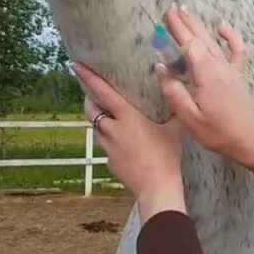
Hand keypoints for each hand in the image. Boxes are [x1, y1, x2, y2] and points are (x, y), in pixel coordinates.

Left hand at [73, 62, 185, 222]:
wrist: (157, 187)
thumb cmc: (167, 157)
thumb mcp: (174, 129)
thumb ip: (173, 111)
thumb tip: (177, 95)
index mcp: (127, 117)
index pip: (103, 92)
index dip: (89, 78)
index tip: (76, 66)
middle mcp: (113, 130)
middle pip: (91, 110)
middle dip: (90, 100)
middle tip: (95, 95)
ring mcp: (109, 148)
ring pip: (97, 129)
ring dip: (101, 122)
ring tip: (112, 120)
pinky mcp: (110, 162)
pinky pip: (107, 147)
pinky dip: (112, 142)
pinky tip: (126, 146)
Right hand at [154, 6, 253, 162]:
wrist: (248, 139)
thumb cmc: (217, 132)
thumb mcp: (188, 117)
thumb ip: (174, 92)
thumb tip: (161, 68)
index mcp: (206, 75)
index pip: (189, 46)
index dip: (177, 31)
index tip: (166, 17)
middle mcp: (220, 68)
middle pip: (200, 39)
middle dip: (185, 23)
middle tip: (171, 9)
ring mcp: (230, 70)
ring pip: (213, 42)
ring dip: (199, 26)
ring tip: (186, 12)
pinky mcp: (237, 76)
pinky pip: (236, 51)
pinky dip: (231, 37)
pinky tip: (222, 26)